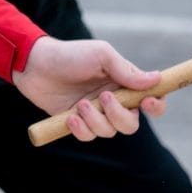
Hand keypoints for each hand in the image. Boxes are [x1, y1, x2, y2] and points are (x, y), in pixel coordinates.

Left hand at [13, 37, 166, 141]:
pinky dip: (81, 129)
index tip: (147, 103)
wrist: (35, 66)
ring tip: (80, 104)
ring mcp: (95, 114)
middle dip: (119, 116)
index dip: (156, 106)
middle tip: (103, 98)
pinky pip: (89, 137)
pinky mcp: (78, 124)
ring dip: (96, 120)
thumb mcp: (102, 56)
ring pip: (109, 132)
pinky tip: (71, 117)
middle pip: (131, 124)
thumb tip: (156, 80)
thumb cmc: (70, 55)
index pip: (151, 100)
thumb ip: (127, 71)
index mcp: (123, 83)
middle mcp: (113, 101)